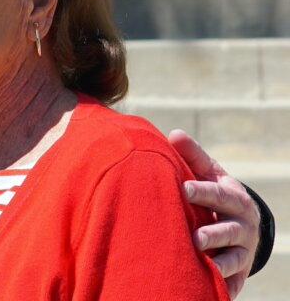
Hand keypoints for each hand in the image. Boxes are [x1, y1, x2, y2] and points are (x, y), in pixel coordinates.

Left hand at [168, 129, 259, 298]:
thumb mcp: (208, 173)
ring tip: (201, 263)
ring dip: (219, 263)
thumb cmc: (214, 192)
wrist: (239, 224)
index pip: (219, 194)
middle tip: (195, 237)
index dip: (203, 192)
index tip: (184, 189)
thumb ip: (193, 156)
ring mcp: (242, 251)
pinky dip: (224, 285)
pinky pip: (232, 282)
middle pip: (229, 229)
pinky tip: (209, 287)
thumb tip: (174, 134)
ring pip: (233, 258)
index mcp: (235, 198)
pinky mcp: (238, 273)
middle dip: (213, 233)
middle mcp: (243, 225)